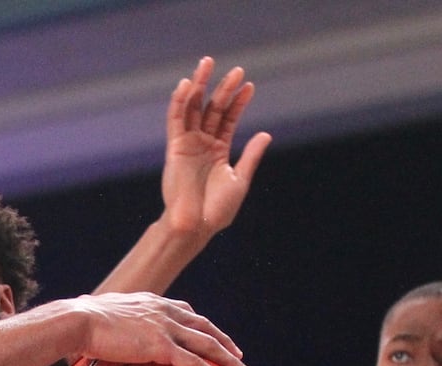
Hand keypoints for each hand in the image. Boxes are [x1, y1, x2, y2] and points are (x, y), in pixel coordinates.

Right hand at [67, 291, 249, 365]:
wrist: (78, 321)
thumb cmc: (80, 321)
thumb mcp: (101, 316)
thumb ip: (111, 323)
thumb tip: (98, 334)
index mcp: (153, 303)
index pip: (186, 313)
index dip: (203, 326)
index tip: (215, 336)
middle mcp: (165, 312)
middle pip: (205, 328)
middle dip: (225, 343)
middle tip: (240, 356)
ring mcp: (165, 328)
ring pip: (207, 344)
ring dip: (229, 359)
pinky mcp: (160, 346)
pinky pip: (193, 362)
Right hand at [161, 57, 271, 238]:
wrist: (196, 224)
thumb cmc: (217, 209)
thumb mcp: (240, 179)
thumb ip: (251, 155)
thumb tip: (266, 134)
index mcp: (218, 150)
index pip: (228, 119)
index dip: (238, 102)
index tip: (249, 86)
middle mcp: (202, 143)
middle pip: (212, 109)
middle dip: (223, 89)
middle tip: (237, 70)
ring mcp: (188, 143)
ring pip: (193, 108)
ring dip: (199, 86)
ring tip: (208, 64)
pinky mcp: (175, 147)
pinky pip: (176, 120)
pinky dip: (180, 101)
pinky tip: (187, 85)